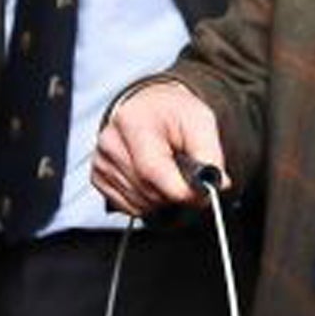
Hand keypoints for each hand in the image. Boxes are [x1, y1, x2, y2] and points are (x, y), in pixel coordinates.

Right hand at [90, 79, 226, 215]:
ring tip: (170, 175)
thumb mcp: (201, 121)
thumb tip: (216, 184)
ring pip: (139, 203)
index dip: (180, 190)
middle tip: (189, 182)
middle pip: (147, 190)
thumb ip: (210, 154)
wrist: (152, 108)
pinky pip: (128, 207)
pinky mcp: (98, 177)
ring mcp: (101, 161)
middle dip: (175, 194)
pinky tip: (153, 181)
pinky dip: (147, 202)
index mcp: (133, 121)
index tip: (201, 194)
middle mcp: (110, 141)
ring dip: (162, 200)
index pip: (152, 169)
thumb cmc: (173, 113)